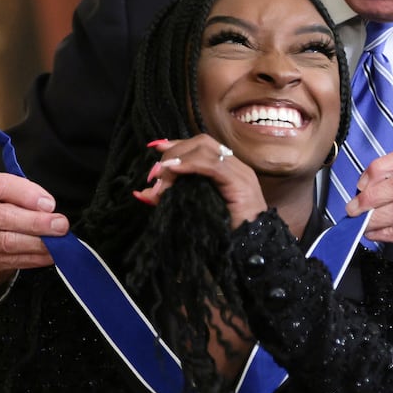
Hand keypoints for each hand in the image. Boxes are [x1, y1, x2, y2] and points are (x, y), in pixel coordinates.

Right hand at [0, 171, 68, 305]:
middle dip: (36, 221)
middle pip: (2, 216)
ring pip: (7, 242)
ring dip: (38, 243)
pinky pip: (11, 260)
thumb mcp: (2, 193)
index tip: (49, 204)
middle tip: (60, 224)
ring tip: (58, 241)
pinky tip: (50, 255)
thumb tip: (48, 208)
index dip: (26, 194)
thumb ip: (22, 195)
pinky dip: (34, 258)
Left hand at [133, 136, 266, 226]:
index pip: (201, 146)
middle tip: (155, 174)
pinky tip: (173, 171)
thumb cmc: (224, 235)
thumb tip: (142, 192)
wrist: (250, 251)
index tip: (155, 149)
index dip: (177, 145)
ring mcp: (240, 173)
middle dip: (173, 152)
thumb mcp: (191, 212)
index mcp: (227, 171)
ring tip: (161, 176)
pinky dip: (189, 164)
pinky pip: (212, 165)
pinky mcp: (240, 183)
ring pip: (205, 149)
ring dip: (177, 159)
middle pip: (201, 142)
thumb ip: (171, 199)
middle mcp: (235, 167)